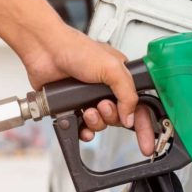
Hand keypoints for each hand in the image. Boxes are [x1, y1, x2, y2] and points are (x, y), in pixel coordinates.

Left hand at [20, 24, 155, 155]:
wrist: (46, 51)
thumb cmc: (76, 49)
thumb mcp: (112, 68)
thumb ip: (127, 94)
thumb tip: (129, 118)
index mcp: (120, 77)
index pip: (139, 105)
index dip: (143, 124)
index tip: (146, 143)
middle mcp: (105, 89)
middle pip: (119, 117)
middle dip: (112, 117)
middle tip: (103, 106)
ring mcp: (88, 98)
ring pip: (101, 123)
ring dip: (96, 122)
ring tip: (88, 110)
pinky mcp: (72, 106)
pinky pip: (83, 128)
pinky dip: (83, 130)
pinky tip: (81, 124)